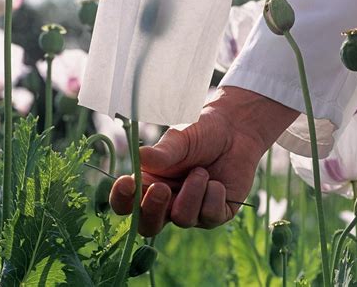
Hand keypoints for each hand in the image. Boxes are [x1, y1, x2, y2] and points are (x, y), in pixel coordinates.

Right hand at [109, 86, 298, 235]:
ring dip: (192, 193)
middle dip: (153, 210)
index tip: (127, 183)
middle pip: (148, 226)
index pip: (126, 204)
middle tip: (162, 188)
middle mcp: (168, 203)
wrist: (235, 131)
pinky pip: (210, 216)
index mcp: (149, 184)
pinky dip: (213, 196)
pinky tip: (218, 182)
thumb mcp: (179, 139)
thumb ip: (162, 152)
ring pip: (183, 219)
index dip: (122, 200)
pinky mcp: (217, 213)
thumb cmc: (201, 132)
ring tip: (201, 171)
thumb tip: (139, 156)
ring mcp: (192, 211)